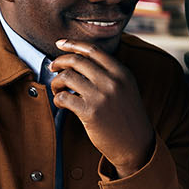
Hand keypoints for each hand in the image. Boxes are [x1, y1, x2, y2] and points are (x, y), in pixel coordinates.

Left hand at [50, 40, 152, 174]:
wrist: (136, 145)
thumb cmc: (128, 116)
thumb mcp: (127, 89)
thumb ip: (111, 73)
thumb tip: (81, 59)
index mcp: (122, 73)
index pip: (93, 50)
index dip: (73, 44)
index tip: (60, 43)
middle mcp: (112, 81)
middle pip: (77, 61)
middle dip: (59, 62)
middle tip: (52, 67)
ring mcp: (101, 96)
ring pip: (67, 77)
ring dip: (56, 82)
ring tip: (57, 90)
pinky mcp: (90, 112)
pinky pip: (63, 97)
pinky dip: (57, 99)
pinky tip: (61, 104)